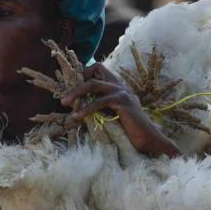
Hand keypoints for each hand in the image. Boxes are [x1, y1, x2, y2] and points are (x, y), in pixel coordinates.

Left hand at [60, 63, 180, 157]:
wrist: (147, 140)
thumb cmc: (128, 132)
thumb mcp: (109, 116)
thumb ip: (97, 107)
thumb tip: (75, 106)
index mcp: (116, 87)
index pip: (97, 69)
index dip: (83, 75)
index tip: (71, 89)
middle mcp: (119, 85)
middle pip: (93, 74)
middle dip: (75, 85)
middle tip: (63, 100)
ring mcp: (122, 92)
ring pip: (93, 84)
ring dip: (76, 93)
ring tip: (65, 104)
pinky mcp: (123, 101)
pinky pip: (100, 101)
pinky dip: (86, 108)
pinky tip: (78, 116)